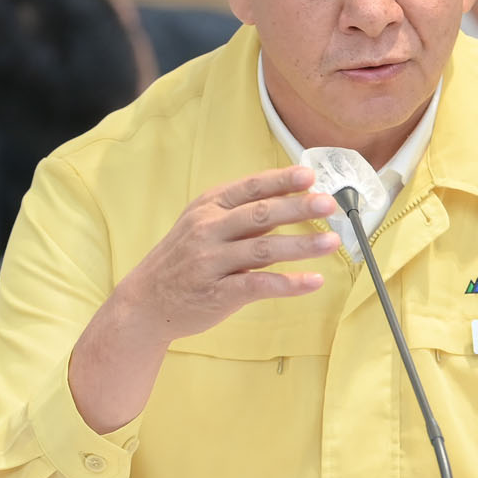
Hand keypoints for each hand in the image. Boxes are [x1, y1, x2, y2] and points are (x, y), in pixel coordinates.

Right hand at [68, 165, 339, 431]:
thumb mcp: (203, 227)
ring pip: (264, 249)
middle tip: (328, 204)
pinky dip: (289, 284)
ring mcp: (211, 262)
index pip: (250, 188)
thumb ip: (243, 217)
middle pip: (261, 214)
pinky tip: (313, 281)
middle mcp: (207, 230)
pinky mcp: (217, 293)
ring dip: (302, 245)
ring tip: (332, 242)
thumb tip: (290, 202)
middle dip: (298, 207)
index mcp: (207, 208)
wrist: (145, 301)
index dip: (281, 180)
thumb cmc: (183, 260)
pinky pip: (259, 285)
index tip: (309, 175)